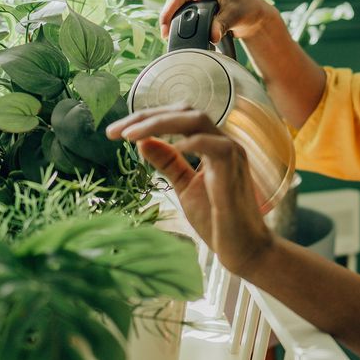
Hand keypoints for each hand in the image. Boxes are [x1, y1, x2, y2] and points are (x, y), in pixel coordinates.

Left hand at [106, 104, 272, 275]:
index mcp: (211, 145)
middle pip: (185, 111)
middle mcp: (223, 142)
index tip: (115, 132)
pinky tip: (164, 150)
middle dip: (146, 116)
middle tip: (114, 131)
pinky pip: (212, 144)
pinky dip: (187, 143)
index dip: (146, 119)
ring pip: (196, 119)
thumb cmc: (218, 220)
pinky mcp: (234, 167)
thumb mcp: (184, 187)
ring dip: (159, 123)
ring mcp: (231, 152)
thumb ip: (168, 163)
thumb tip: (142, 142)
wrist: (244, 248)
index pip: (178, 117)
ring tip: (130, 135)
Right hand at [161, 0, 279, 44]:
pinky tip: (175, 32)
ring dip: (171, 20)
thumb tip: (212, 37)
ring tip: (170, 37)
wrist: (252, 10)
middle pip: (173, 0)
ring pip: (175, 5)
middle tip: (166, 38)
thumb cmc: (246, 8)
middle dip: (168, 18)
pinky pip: (180, 8)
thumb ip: (222, 25)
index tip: (165, 30)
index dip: (168, 13)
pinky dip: (177, 20)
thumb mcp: (235, 16)